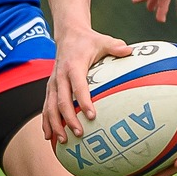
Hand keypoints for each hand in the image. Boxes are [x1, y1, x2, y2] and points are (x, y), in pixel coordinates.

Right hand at [42, 26, 131, 142]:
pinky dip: (46, 122)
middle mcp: (60, 76)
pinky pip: (46, 107)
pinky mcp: (50, 88)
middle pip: (62, 101)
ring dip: (55, 124)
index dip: (84, 101)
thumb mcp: (102, 41)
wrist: (68, 35)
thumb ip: (115, 47)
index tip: (92, 115)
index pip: (78, 86)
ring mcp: (53, 83)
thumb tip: (130, 51)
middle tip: (80, 133)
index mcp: (73, 66)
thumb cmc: (88, 41)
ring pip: (50, 107)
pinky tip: (49, 136)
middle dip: (69, 119)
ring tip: (64, 140)